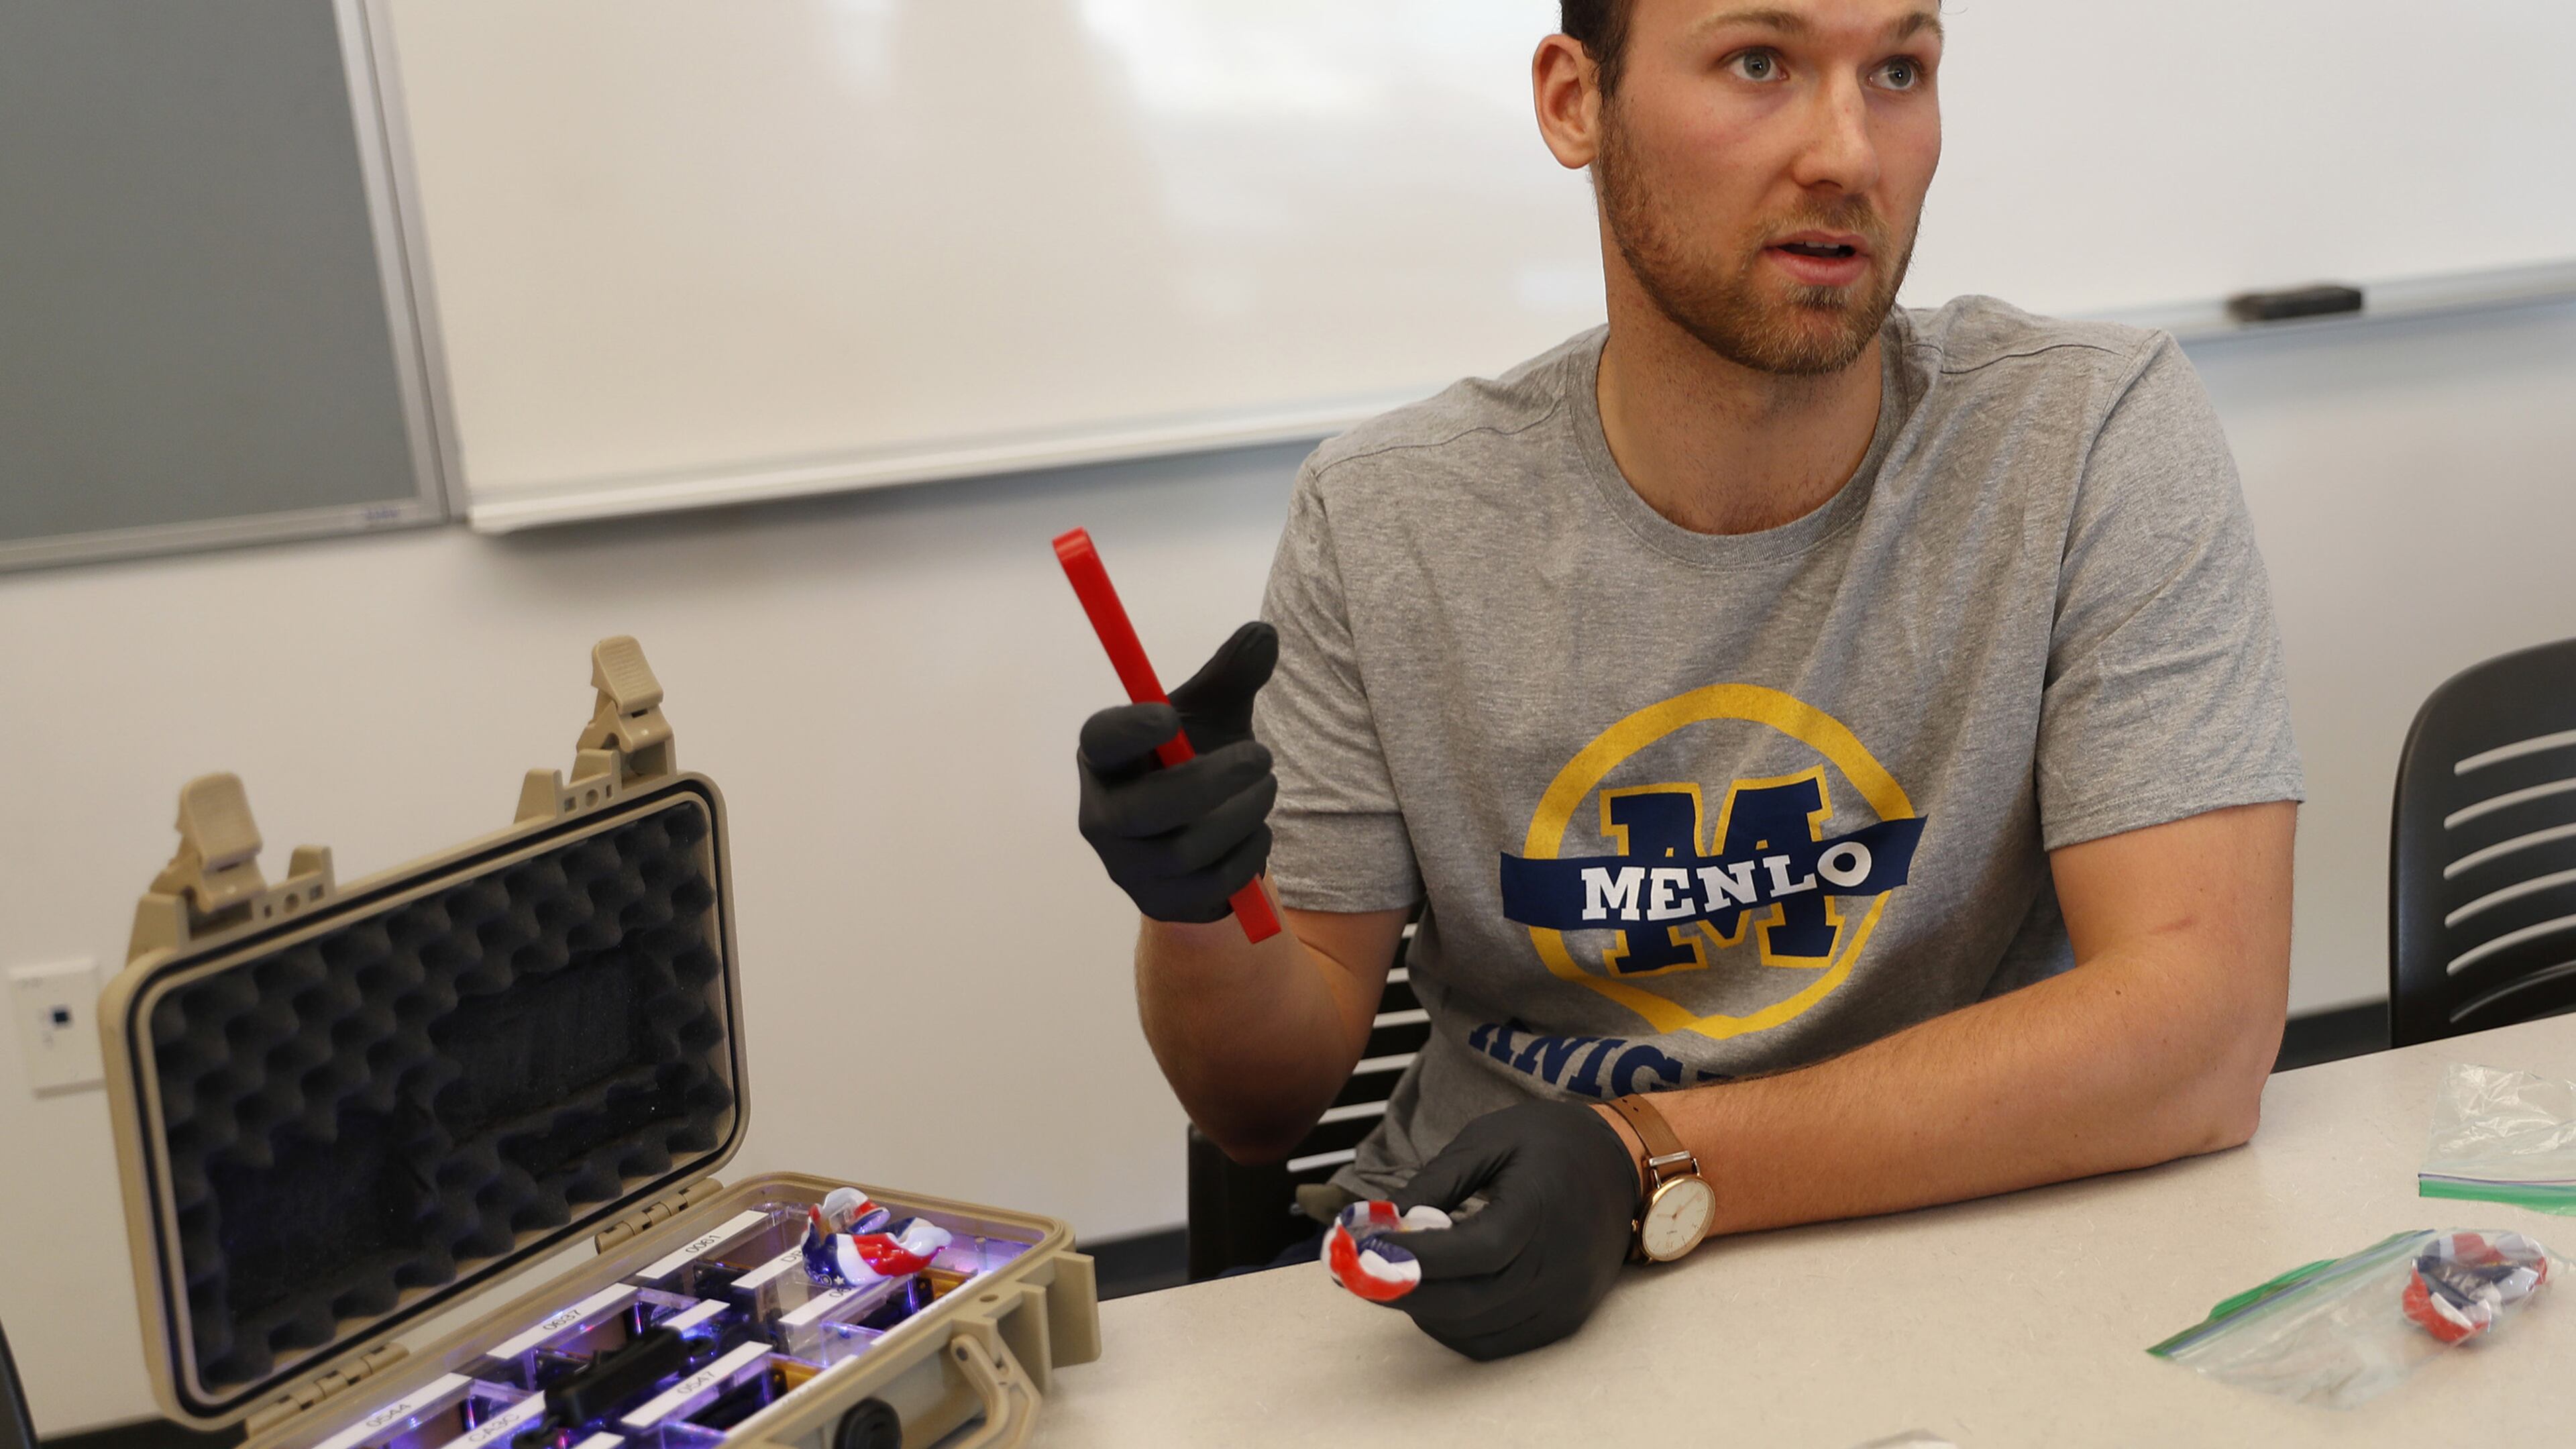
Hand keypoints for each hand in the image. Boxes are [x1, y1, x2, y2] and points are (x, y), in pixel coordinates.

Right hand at [1075, 621, 1278, 923]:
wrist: (1211, 839)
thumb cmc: (1201, 762)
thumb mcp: (1216, 717)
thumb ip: (1233, 676)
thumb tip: (1264, 633)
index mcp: (1105, 758)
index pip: (1100, 742)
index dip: (1129, 730)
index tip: (1171, 717)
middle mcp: (1103, 816)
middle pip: (1144, 810)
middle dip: (1211, 782)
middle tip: (1261, 757)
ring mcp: (1128, 867)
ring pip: (1185, 850)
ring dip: (1241, 814)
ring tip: (1266, 787)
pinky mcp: (1162, 904)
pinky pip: (1211, 885)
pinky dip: (1248, 853)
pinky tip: (1257, 831)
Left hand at [1389, 1100, 1638, 1359]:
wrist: (1622, 1164)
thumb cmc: (1549, 1142)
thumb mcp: (1488, 1138)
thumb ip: (1436, 1181)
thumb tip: (1383, 1224)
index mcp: (1540, 1211)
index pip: (1475, 1252)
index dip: (1417, 1259)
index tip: (1363, 1253)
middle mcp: (1558, 1264)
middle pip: (1469, 1302)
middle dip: (1402, 1294)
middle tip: (1355, 1277)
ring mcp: (1564, 1299)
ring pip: (1477, 1330)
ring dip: (1424, 1313)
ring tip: (1390, 1282)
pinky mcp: (1565, 1320)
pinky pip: (1498, 1343)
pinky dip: (1455, 1328)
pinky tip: (1432, 1298)